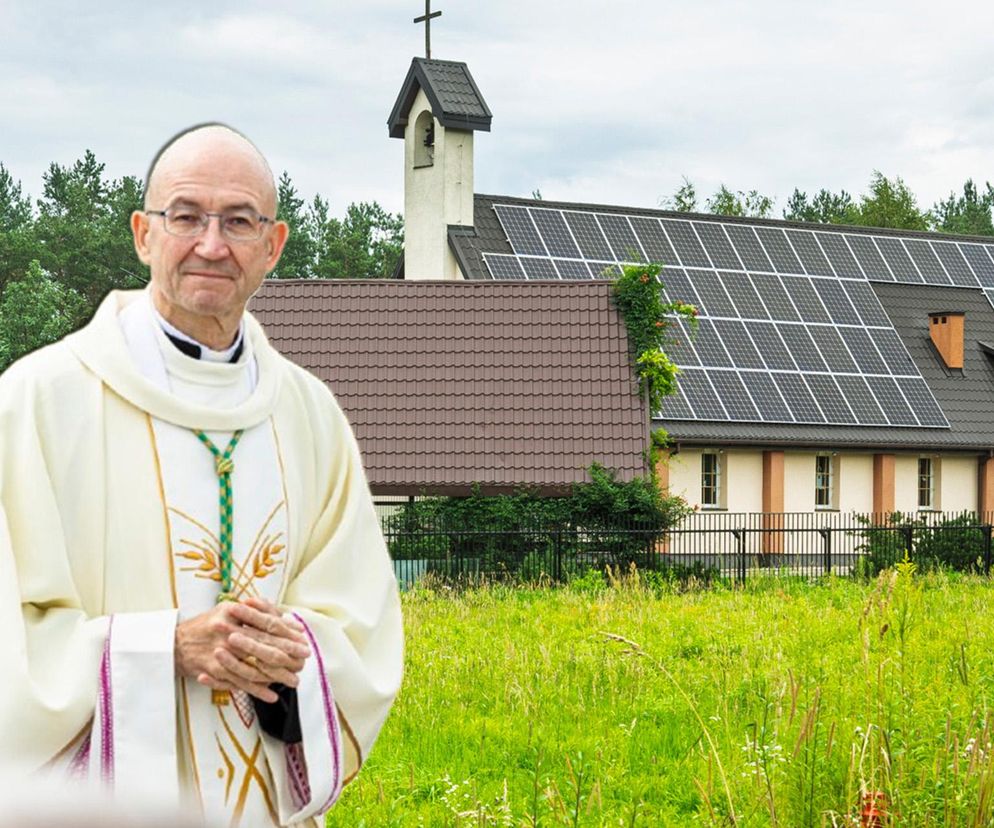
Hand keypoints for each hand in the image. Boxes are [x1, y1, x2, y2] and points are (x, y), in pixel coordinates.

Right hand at [174, 598, 309, 702]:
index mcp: (234, 613)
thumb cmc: (208, 625)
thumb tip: (288, 620)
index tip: (304, 642)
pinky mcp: (212, 670)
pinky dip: (256, 690)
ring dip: (276, 677)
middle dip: (287, 656)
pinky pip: (238, 682)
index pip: (267, 625)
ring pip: (253, 667)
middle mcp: (227, 631)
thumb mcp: (229, 610)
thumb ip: (257, 612)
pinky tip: (271, 694)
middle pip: (263, 646)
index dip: (288, 635)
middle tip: (303, 663)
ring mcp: (219, 652)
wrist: (174, 643)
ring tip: (293, 681)